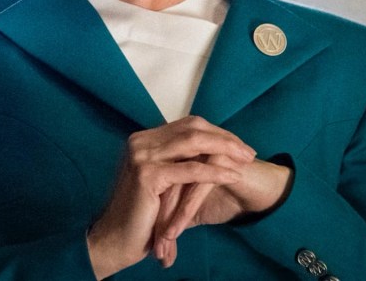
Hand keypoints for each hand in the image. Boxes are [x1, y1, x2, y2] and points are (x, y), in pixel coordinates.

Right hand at [86, 116, 255, 278]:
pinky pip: (191, 170)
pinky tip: (233, 177)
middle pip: (191, 128)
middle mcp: (139, 141)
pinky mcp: (148, 175)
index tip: (238, 145)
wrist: (116, 239)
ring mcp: (141, 155)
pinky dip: (215, 172)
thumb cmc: (140, 216)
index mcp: (142, 140)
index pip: (186, 125)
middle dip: (224, 138)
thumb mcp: (158, 181)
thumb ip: (173, 163)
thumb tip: (205, 150)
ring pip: (193, 143)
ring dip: (224, 149)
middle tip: (249, 152)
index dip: (215, 133)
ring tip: (247, 160)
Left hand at [152, 155, 293, 265]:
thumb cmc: (224, 196)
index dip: (145, 210)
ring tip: (161, 245)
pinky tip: (176, 233)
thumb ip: (169, 207)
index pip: (150, 182)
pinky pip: (195, 190)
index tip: (140, 240)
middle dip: (153, 218)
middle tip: (150, 247)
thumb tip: (146, 226)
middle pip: (159, 184)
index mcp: (175, 153)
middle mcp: (185, 149)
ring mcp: (200, 152)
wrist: (260, 193)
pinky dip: (183, 214)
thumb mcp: (191, 205)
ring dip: (166, 219)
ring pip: (174, 188)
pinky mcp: (218, 162)